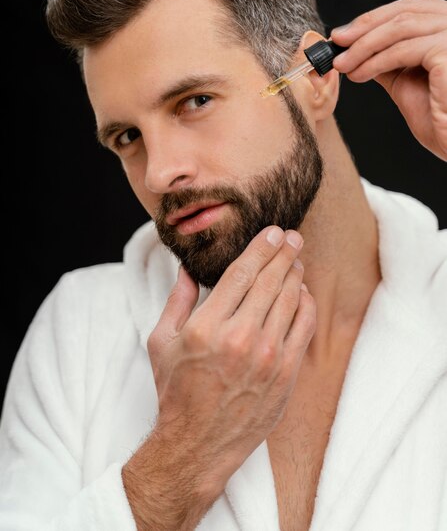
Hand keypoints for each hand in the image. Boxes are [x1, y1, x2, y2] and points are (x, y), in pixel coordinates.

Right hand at [148, 226, 314, 493]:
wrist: (198, 445)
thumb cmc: (176, 391)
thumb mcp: (161, 342)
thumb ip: (176, 300)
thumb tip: (188, 267)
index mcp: (206, 326)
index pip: (242, 272)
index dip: (261, 247)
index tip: (272, 232)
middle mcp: (239, 338)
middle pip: (271, 280)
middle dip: (284, 252)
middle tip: (292, 236)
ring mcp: (267, 357)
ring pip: (290, 300)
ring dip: (296, 273)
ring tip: (296, 259)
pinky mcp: (285, 374)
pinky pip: (304, 327)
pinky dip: (306, 304)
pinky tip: (302, 292)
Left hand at [331, 0, 446, 159]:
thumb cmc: (441, 119)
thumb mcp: (408, 80)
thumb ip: (389, 59)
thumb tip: (359, 49)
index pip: (411, 7)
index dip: (374, 18)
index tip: (344, 35)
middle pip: (406, 10)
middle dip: (364, 27)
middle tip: (336, 43)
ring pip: (400, 27)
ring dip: (364, 46)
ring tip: (342, 65)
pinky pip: (403, 50)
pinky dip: (375, 61)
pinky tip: (358, 74)